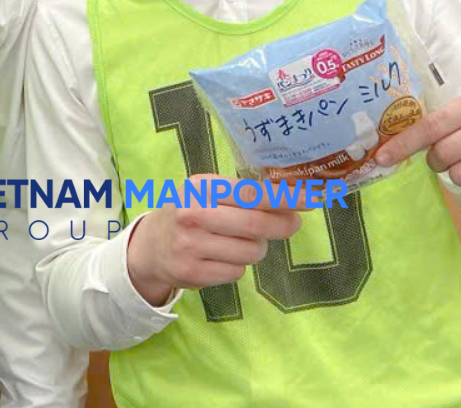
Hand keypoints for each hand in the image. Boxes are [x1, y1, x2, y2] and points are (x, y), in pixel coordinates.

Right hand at [126, 174, 305, 305]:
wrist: (150, 246)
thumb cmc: (188, 213)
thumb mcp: (206, 193)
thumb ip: (241, 194)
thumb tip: (291, 202)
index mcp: (200, 187)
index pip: (251, 192)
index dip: (284, 197)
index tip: (310, 199)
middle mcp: (193, 214)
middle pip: (256, 224)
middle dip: (282, 225)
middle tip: (293, 224)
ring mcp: (191, 246)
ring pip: (251, 251)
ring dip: (257, 248)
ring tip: (242, 241)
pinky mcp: (192, 273)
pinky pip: (237, 271)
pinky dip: (238, 265)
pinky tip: (222, 257)